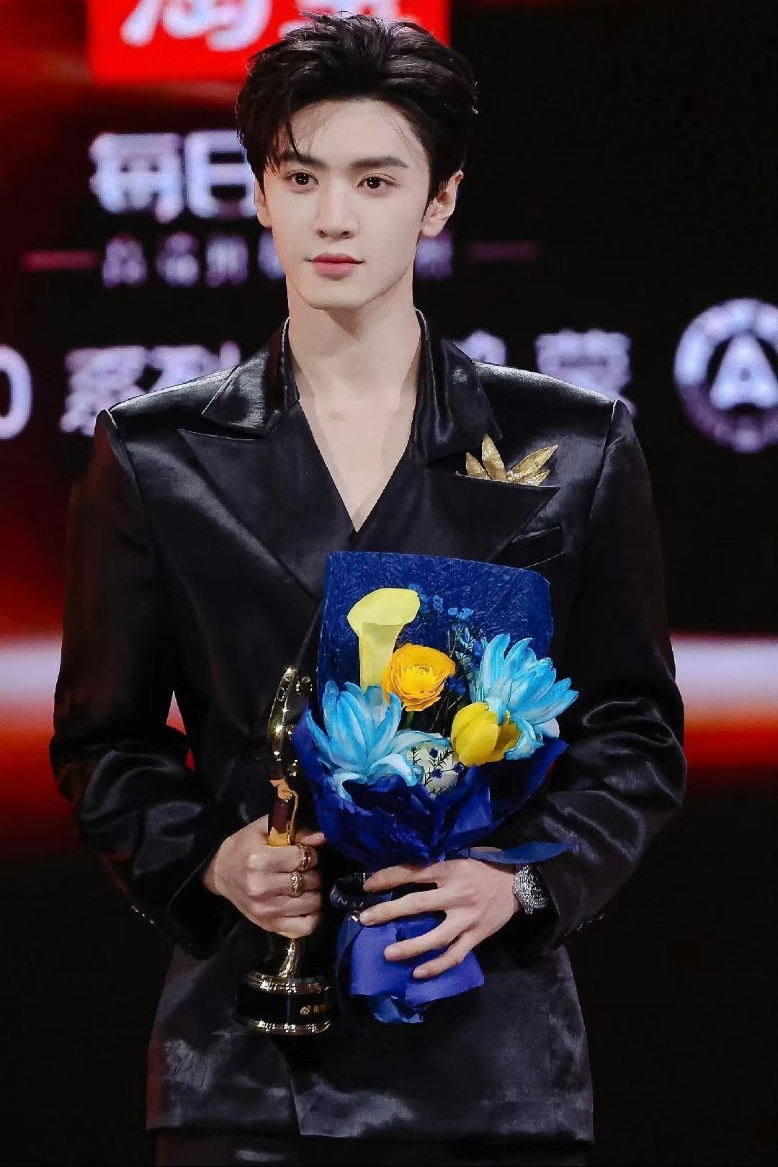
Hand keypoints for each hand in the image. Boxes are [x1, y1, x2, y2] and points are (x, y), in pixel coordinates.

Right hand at [202, 815, 325, 938]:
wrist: (221, 872)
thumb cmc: (244, 847)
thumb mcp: (264, 830)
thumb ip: (295, 830)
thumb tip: (322, 837)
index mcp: (260, 861)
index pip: (303, 858)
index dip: (309, 853)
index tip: (302, 852)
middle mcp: (262, 888)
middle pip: (309, 881)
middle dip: (312, 872)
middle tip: (303, 869)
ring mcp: (266, 911)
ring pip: (311, 903)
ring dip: (314, 892)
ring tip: (304, 885)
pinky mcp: (269, 926)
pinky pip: (305, 927)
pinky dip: (313, 916)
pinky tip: (306, 904)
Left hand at [360, 858, 518, 978]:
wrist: (520, 882)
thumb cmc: (485, 865)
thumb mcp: (462, 854)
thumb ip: (438, 862)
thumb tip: (405, 867)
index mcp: (452, 869)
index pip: (414, 872)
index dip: (389, 877)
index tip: (368, 885)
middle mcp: (457, 894)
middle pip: (418, 904)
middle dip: (389, 912)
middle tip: (365, 920)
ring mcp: (468, 918)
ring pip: (436, 937)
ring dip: (410, 947)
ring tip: (388, 954)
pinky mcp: (477, 936)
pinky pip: (455, 955)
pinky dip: (437, 966)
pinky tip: (418, 973)